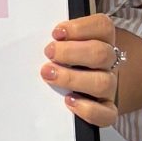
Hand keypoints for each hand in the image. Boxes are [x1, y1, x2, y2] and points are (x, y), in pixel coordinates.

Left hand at [41, 15, 126, 129]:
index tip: (56, 33)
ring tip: (49, 75)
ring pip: (103, 83)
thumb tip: (32, 34)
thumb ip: (55, 39)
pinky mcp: (106, 110)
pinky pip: (107, 113)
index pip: (103, 26)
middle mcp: (107, 63)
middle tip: (49, 53)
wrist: (81, 90)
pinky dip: (88, 109)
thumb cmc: (63, 62)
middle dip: (71, 52)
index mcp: (101, 40)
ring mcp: (108, 87)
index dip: (80, 28)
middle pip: (102, 53)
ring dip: (73, 78)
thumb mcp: (60, 45)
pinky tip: (68, 101)